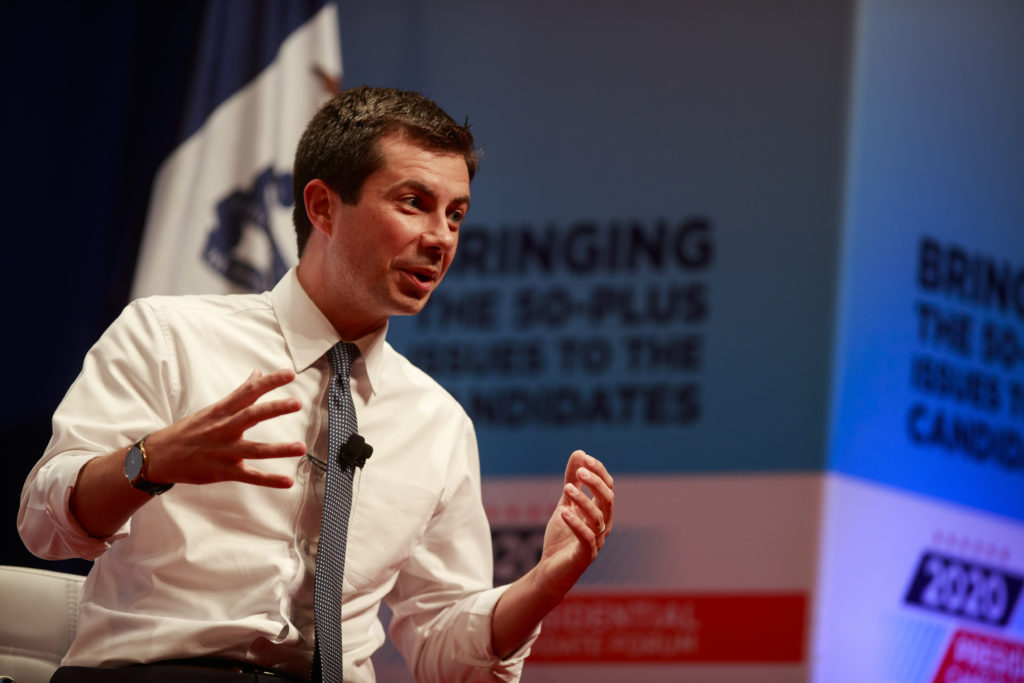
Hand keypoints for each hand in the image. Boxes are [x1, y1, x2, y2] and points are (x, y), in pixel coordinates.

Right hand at [144, 369, 306, 487]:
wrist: (159, 456)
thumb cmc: (191, 430)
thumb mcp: (214, 408)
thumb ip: (240, 393)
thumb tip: (258, 373)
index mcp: (223, 411)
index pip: (249, 391)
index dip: (270, 382)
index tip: (290, 373)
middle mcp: (224, 428)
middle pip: (252, 416)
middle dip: (274, 409)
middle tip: (297, 403)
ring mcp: (224, 451)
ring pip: (254, 450)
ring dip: (278, 449)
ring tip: (301, 447)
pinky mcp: (223, 471)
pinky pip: (249, 476)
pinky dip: (268, 480)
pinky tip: (287, 482)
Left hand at [490, 449, 614, 657]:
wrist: (550, 572)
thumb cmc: (562, 538)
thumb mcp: (565, 504)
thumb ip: (572, 481)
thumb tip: (579, 452)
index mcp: (601, 513)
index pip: (608, 488)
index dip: (598, 472)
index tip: (584, 458)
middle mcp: (603, 526)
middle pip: (608, 500)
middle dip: (595, 483)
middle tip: (579, 471)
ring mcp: (596, 542)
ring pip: (598, 518)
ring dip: (583, 501)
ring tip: (566, 489)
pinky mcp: (584, 556)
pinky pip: (586, 538)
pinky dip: (576, 524)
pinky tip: (563, 512)